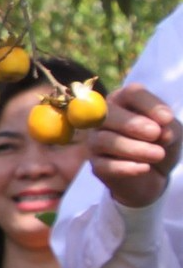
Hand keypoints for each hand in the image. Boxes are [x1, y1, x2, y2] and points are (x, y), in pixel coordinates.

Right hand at [90, 83, 179, 209]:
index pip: (131, 94)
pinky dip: (125, 167)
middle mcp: (105, 118)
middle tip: (155, 134)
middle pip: (107, 114)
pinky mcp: (96, 165)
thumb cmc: (161, 143)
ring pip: (104, 140)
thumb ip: (167, 127)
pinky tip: (145, 168)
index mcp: (125, 102)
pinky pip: (104, 165)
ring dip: (134, 148)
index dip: (148, 104)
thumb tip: (161, 131)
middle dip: (132, 124)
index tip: (167, 119)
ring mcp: (96, 141)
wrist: (155, 174)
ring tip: (158, 155)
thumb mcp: (172, 131)